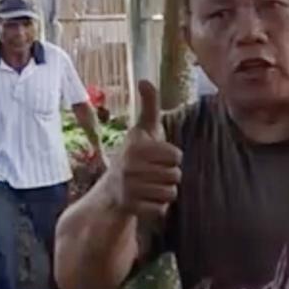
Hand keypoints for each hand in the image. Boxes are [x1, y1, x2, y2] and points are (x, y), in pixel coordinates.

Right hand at [107, 80, 181, 218]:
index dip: (172, 157)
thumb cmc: (135, 155)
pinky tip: (146, 199)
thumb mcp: (142, 130)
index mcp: (136, 147)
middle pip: (176, 175)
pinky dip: (158, 207)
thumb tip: (145, 79)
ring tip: (150, 186)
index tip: (157, 156)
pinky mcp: (132, 208)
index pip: (176, 155)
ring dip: (165, 191)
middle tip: (153, 173)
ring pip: (171, 193)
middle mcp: (129, 167)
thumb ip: (149, 105)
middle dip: (169, 175)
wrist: (111, 190)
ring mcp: (129, 189)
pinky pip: (162, 209)